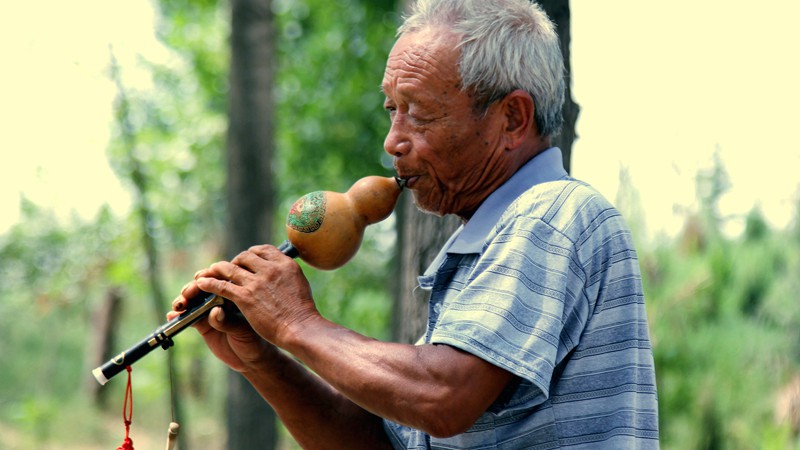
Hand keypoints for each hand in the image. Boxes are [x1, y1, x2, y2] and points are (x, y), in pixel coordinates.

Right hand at [169, 281, 275, 372]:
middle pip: (204, 289)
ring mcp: (210, 311)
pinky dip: (179, 316)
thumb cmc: (254, 341)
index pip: (221, 282)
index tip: (200, 279)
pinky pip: (188, 317)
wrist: (251, 359)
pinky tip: (171, 316)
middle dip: (193, 289)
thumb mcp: (242, 331)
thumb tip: (214, 311)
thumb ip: (227, 321)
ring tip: (178, 306)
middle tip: (186, 295)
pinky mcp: (202, 324)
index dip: (209, 278)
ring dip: (183, 301)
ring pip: (193, 301)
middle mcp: (221, 300)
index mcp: (236, 294)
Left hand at [180, 244, 317, 346]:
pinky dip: (209, 283)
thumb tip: (281, 269)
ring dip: (218, 269)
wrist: (300, 328)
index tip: (247, 261)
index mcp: (285, 264)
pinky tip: (201, 283)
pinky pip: (222, 285)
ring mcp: (256, 282)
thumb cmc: (302, 311)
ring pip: (230, 268)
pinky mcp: (245, 297)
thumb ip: (286, 273)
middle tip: (229, 270)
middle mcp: (270, 269)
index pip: (263, 250)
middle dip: (235, 262)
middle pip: (245, 256)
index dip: (252, 254)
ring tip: (210, 272)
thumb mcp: (299, 282)